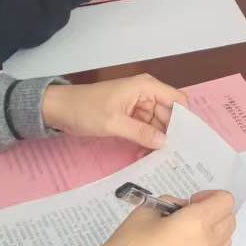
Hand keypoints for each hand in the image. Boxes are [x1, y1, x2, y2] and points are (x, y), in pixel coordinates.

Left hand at [42, 74, 184, 149]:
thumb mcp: (114, 123)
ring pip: (158, 123)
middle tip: (172, 156)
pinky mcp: (131, 114)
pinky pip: (146, 126)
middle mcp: (147, 93)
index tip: (185, 141)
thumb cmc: (86, 109)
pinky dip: (146, 138)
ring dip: (157, 139)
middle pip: (169, 113)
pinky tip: (145, 152)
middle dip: (169, 133)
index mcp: (146, 87)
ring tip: (157, 158)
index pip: (177, 100)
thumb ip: (141, 132)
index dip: (184, 119)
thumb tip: (164, 143)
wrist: (60, 109)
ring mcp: (139, 104)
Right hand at [89, 191, 235, 245]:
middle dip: (214, 211)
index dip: (210, 195)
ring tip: (188, 231)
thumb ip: (170, 204)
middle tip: (189, 212)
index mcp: (195, 225)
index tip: (192, 200)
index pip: (225, 201)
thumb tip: (181, 207)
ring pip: (226, 241)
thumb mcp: (144, 213)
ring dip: (214, 230)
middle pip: (229, 220)